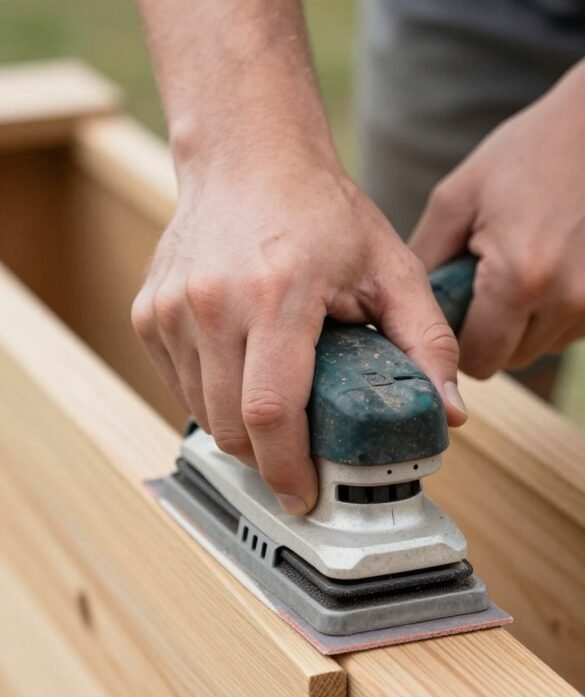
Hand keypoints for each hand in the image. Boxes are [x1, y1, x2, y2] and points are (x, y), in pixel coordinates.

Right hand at [132, 150, 465, 514]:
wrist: (247, 155)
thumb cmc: (320, 210)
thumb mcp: (391, 267)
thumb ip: (428, 342)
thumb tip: (450, 412)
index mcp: (276, 294)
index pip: (270, 412)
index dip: (287, 470)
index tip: (305, 497)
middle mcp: (212, 302)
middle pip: (231, 427)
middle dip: (266, 461)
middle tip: (298, 463)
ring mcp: (171, 309)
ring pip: (201, 414)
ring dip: (239, 434)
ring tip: (275, 418)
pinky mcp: (148, 314)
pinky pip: (180, 387)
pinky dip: (212, 402)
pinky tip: (243, 379)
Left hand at [410, 60, 584, 379]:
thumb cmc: (525, 153)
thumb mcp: (457, 200)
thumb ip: (425, 262)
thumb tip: (397, 311)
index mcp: (518, 278)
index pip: (478, 360)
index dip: (459, 343)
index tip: (454, 312)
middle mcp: (565, 299)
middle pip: (511, 361)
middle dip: (491, 334)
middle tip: (484, 287)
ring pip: (542, 347)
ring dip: (524, 325)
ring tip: (520, 268)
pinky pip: (570, 330)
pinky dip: (554, 311)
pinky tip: (549, 266)